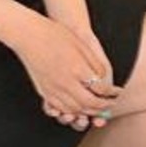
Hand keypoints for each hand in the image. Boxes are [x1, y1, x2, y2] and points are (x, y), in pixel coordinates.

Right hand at [17, 12, 115, 126]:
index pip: (100, 88)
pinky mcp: (43, 91)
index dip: (111, 92)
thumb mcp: (80, 45)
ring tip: (97, 108)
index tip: (117, 92)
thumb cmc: (55, 35)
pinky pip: (60, 107)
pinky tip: (78, 108)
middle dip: (103, 106)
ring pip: (75, 109)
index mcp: (77, 69)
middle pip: (89, 103)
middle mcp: (65, 82)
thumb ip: (94, 64)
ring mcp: (52, 88)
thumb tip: (104, 78)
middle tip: (110, 104)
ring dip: (89, 111)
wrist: (28, 35)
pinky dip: (72, 111)